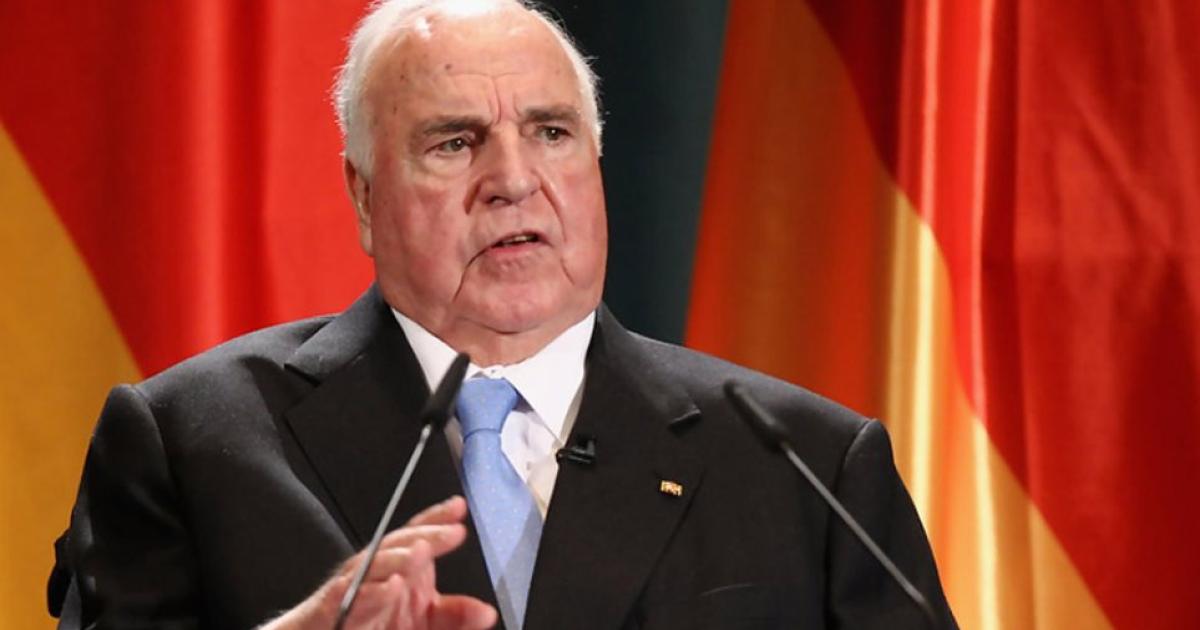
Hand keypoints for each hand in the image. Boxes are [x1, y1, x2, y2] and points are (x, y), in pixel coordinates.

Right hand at [262, 496, 496, 629]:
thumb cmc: (370, 626)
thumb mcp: (423, 623)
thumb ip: (453, 617)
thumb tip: (486, 612)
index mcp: (400, 569)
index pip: (418, 536)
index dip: (437, 518)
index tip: (459, 507)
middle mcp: (375, 571)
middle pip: (399, 543)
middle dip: (426, 534)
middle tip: (451, 530)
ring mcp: (353, 587)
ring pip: (373, 563)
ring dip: (397, 558)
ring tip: (422, 554)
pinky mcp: (331, 608)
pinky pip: (349, 596)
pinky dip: (370, 592)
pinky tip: (390, 587)